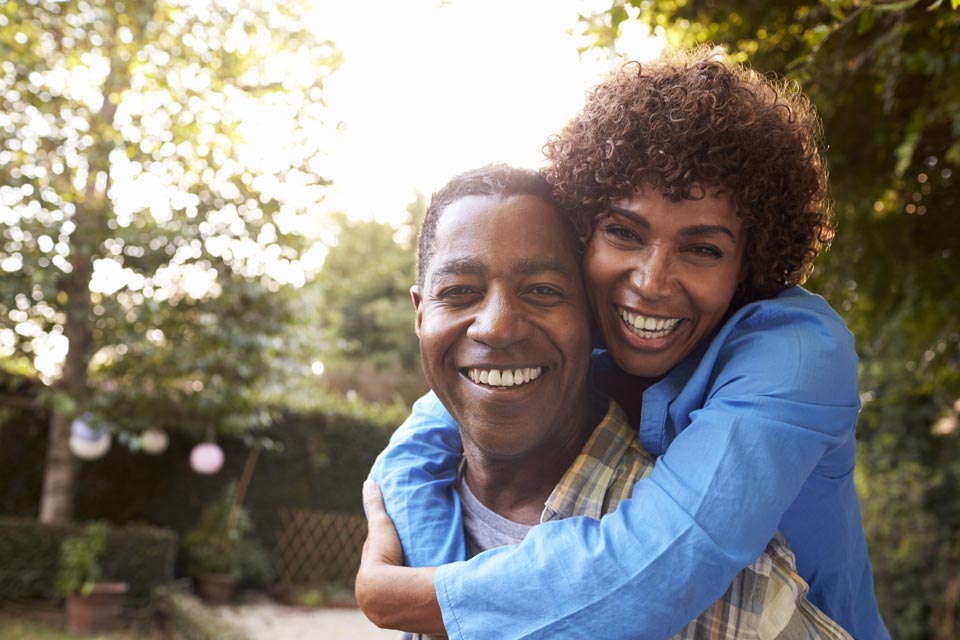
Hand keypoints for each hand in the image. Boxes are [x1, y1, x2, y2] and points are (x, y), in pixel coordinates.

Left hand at [355, 480, 444, 634]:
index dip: (386, 549)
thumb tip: (369, 482)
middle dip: (394, 568)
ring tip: (423, 578)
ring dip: (406, 587)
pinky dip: (416, 600)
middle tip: (411, 559)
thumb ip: (375, 506)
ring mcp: (386, 611)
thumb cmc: (383, 557)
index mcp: (366, 574)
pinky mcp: (405, 619)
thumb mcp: (381, 528)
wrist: (389, 593)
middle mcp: (372, 596)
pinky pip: (410, 606)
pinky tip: (427, 596)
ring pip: (397, 593)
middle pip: (385, 577)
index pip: (376, 558)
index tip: (398, 543)